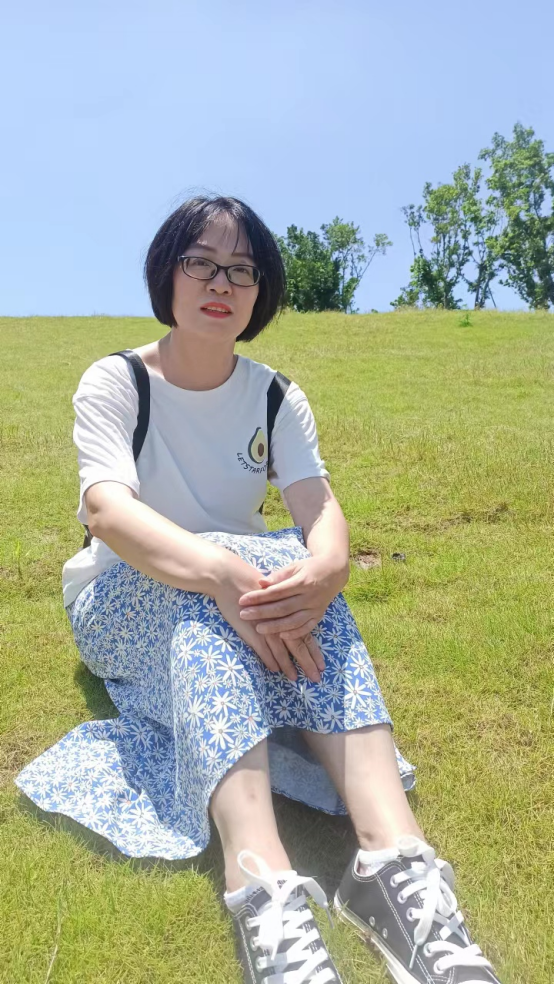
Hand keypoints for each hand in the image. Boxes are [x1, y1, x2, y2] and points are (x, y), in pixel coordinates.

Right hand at [213, 553, 325, 683]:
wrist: (230, 578)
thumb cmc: (251, 584)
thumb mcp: (272, 594)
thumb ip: (281, 608)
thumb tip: (289, 618)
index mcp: (288, 612)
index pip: (305, 636)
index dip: (314, 652)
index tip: (322, 665)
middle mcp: (280, 621)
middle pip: (298, 646)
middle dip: (308, 663)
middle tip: (316, 678)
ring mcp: (266, 627)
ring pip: (282, 651)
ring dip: (289, 666)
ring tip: (295, 679)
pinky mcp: (252, 630)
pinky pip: (263, 649)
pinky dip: (270, 660)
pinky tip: (274, 670)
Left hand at [238, 556, 347, 642]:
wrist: (334, 572)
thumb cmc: (310, 567)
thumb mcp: (295, 566)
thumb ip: (278, 575)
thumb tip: (260, 582)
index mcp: (302, 581)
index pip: (276, 592)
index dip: (259, 597)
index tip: (243, 600)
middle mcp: (309, 596)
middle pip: (282, 608)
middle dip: (261, 612)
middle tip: (243, 615)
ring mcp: (315, 608)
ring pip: (293, 621)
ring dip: (275, 627)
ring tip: (258, 629)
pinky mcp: (319, 615)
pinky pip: (306, 628)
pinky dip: (294, 633)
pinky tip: (280, 636)